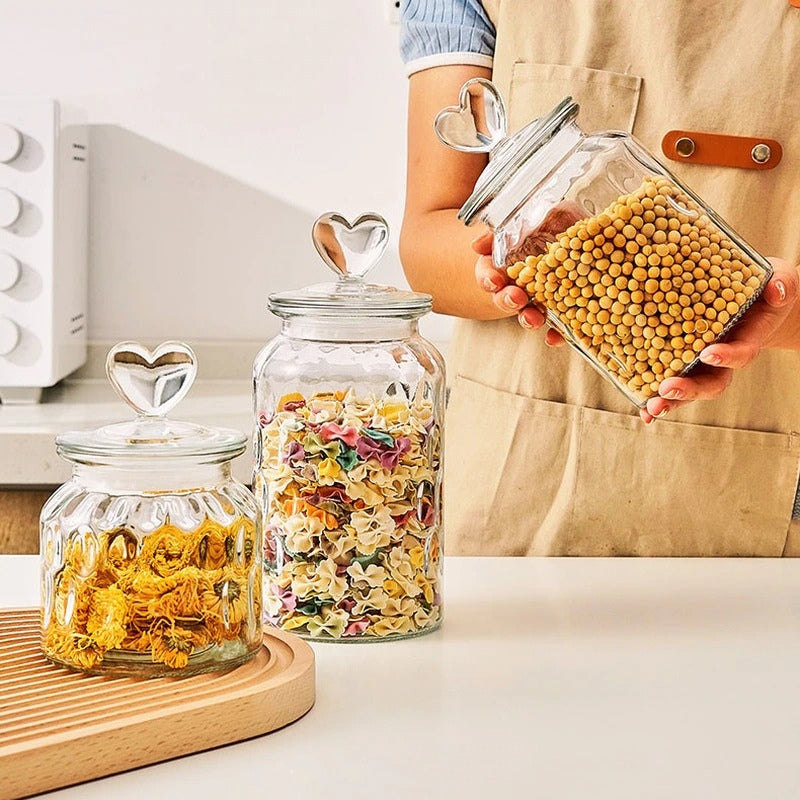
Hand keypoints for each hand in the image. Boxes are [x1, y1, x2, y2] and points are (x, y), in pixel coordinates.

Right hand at [473, 201, 585, 344]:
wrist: (594, 235)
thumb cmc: (562, 221)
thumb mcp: (542, 213)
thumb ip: (514, 225)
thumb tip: (478, 244)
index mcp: (508, 263)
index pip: (488, 272)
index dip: (488, 278)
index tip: (494, 280)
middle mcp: (520, 284)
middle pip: (504, 297)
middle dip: (506, 299)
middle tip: (516, 298)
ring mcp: (541, 301)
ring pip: (527, 314)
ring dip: (526, 319)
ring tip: (533, 318)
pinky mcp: (563, 312)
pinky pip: (556, 328)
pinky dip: (555, 335)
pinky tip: (554, 337)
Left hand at [641, 257, 798, 422]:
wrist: (751, 301)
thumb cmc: (763, 289)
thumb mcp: (778, 279)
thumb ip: (781, 285)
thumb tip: (776, 292)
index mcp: (747, 339)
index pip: (741, 353)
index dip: (727, 356)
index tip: (709, 353)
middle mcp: (723, 358)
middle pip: (711, 383)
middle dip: (690, 389)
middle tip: (667, 388)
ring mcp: (701, 365)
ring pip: (688, 388)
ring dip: (670, 400)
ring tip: (651, 407)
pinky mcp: (681, 362)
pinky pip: (668, 383)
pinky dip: (655, 400)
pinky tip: (643, 413)